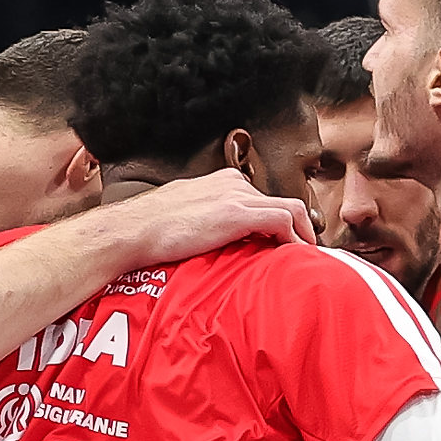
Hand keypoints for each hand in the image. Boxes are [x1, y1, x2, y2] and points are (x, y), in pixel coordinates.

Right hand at [113, 168, 315, 264]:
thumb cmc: (151, 230)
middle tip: (305, 253)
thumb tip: (216, 242)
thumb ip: (207, 222)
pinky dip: (295, 239)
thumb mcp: (186, 218)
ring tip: (307, 258)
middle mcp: (233, 184)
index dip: (282, 223)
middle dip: (299, 228)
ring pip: (291, 208)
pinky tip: (296, 257)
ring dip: (303, 235)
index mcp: (221, 183)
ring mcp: (236, 196)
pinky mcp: (236, 213)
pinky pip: (282, 220)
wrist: (133, 230)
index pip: (263, 199)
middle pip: (283, 201)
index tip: (287, 244)